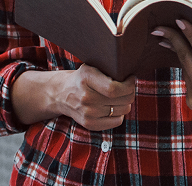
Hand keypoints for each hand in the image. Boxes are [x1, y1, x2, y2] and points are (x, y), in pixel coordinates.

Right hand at [11, 65, 135, 131]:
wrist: (61, 94)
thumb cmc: (82, 78)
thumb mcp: (91, 67)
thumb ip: (108, 70)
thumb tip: (131, 75)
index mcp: (86, 78)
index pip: (114, 89)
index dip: (129, 85)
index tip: (131, 78)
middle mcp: (86, 97)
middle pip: (122, 100)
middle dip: (131, 92)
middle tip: (128, 86)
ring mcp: (88, 113)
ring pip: (123, 110)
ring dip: (126, 102)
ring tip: (120, 95)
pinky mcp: (90, 124)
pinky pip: (117, 121)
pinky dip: (120, 113)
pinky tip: (114, 105)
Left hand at [153, 19, 191, 130]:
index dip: (190, 34)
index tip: (180, 20)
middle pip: (185, 58)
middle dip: (172, 39)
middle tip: (160, 27)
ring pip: (185, 67)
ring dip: (179, 50)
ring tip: (170, 35)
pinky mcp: (191, 102)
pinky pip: (187, 77)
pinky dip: (187, 64)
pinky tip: (184, 53)